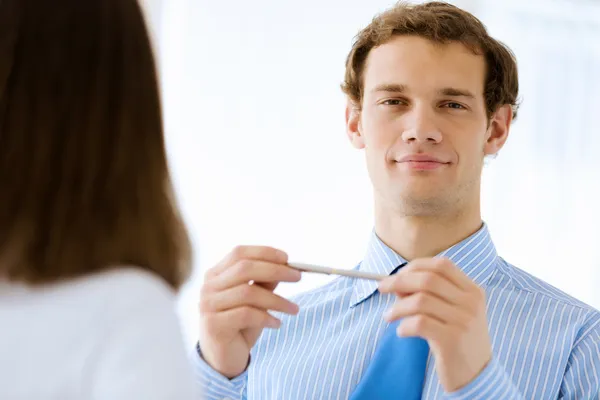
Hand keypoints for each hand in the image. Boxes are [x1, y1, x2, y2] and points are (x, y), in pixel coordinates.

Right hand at [198, 246, 300, 377]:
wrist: (223, 358)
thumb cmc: (240, 325)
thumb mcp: (255, 300)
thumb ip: (264, 282)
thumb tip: (285, 266)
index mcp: (215, 274)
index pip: (239, 253)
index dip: (264, 252)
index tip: (287, 258)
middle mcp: (208, 287)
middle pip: (244, 268)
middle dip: (275, 270)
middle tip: (297, 277)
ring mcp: (208, 305)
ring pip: (247, 292)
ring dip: (277, 300)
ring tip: (294, 309)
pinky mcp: (214, 325)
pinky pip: (246, 314)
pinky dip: (266, 317)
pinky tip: (277, 324)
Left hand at [378, 257, 491, 392]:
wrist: (476, 375)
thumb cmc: (456, 339)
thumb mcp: (450, 312)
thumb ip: (429, 294)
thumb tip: (396, 282)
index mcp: (473, 291)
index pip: (442, 265)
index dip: (415, 266)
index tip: (398, 274)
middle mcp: (470, 303)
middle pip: (427, 279)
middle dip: (398, 281)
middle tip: (382, 288)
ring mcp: (463, 321)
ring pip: (420, 301)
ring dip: (397, 307)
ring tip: (389, 316)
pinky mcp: (452, 340)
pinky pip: (418, 323)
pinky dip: (403, 325)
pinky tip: (402, 332)